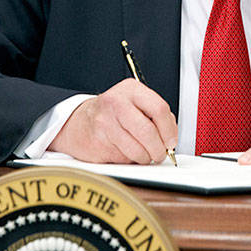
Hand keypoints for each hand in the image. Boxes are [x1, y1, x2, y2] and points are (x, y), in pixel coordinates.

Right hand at [49, 79, 176, 164]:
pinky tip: (125, 152)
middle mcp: (117, 103)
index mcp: (131, 89)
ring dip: (145, 158)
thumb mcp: (135, 103)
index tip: (171, 141)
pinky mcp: (98, 142)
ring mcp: (105, 122)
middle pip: (148, 132)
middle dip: (159, 149)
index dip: (169, 130)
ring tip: (143, 154)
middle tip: (160, 154)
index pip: (159, 109)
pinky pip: (123, 158)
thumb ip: (155, 115)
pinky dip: (130, 160)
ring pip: (137, 150)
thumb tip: (170, 137)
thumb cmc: (113, 113)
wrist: (80, 122)